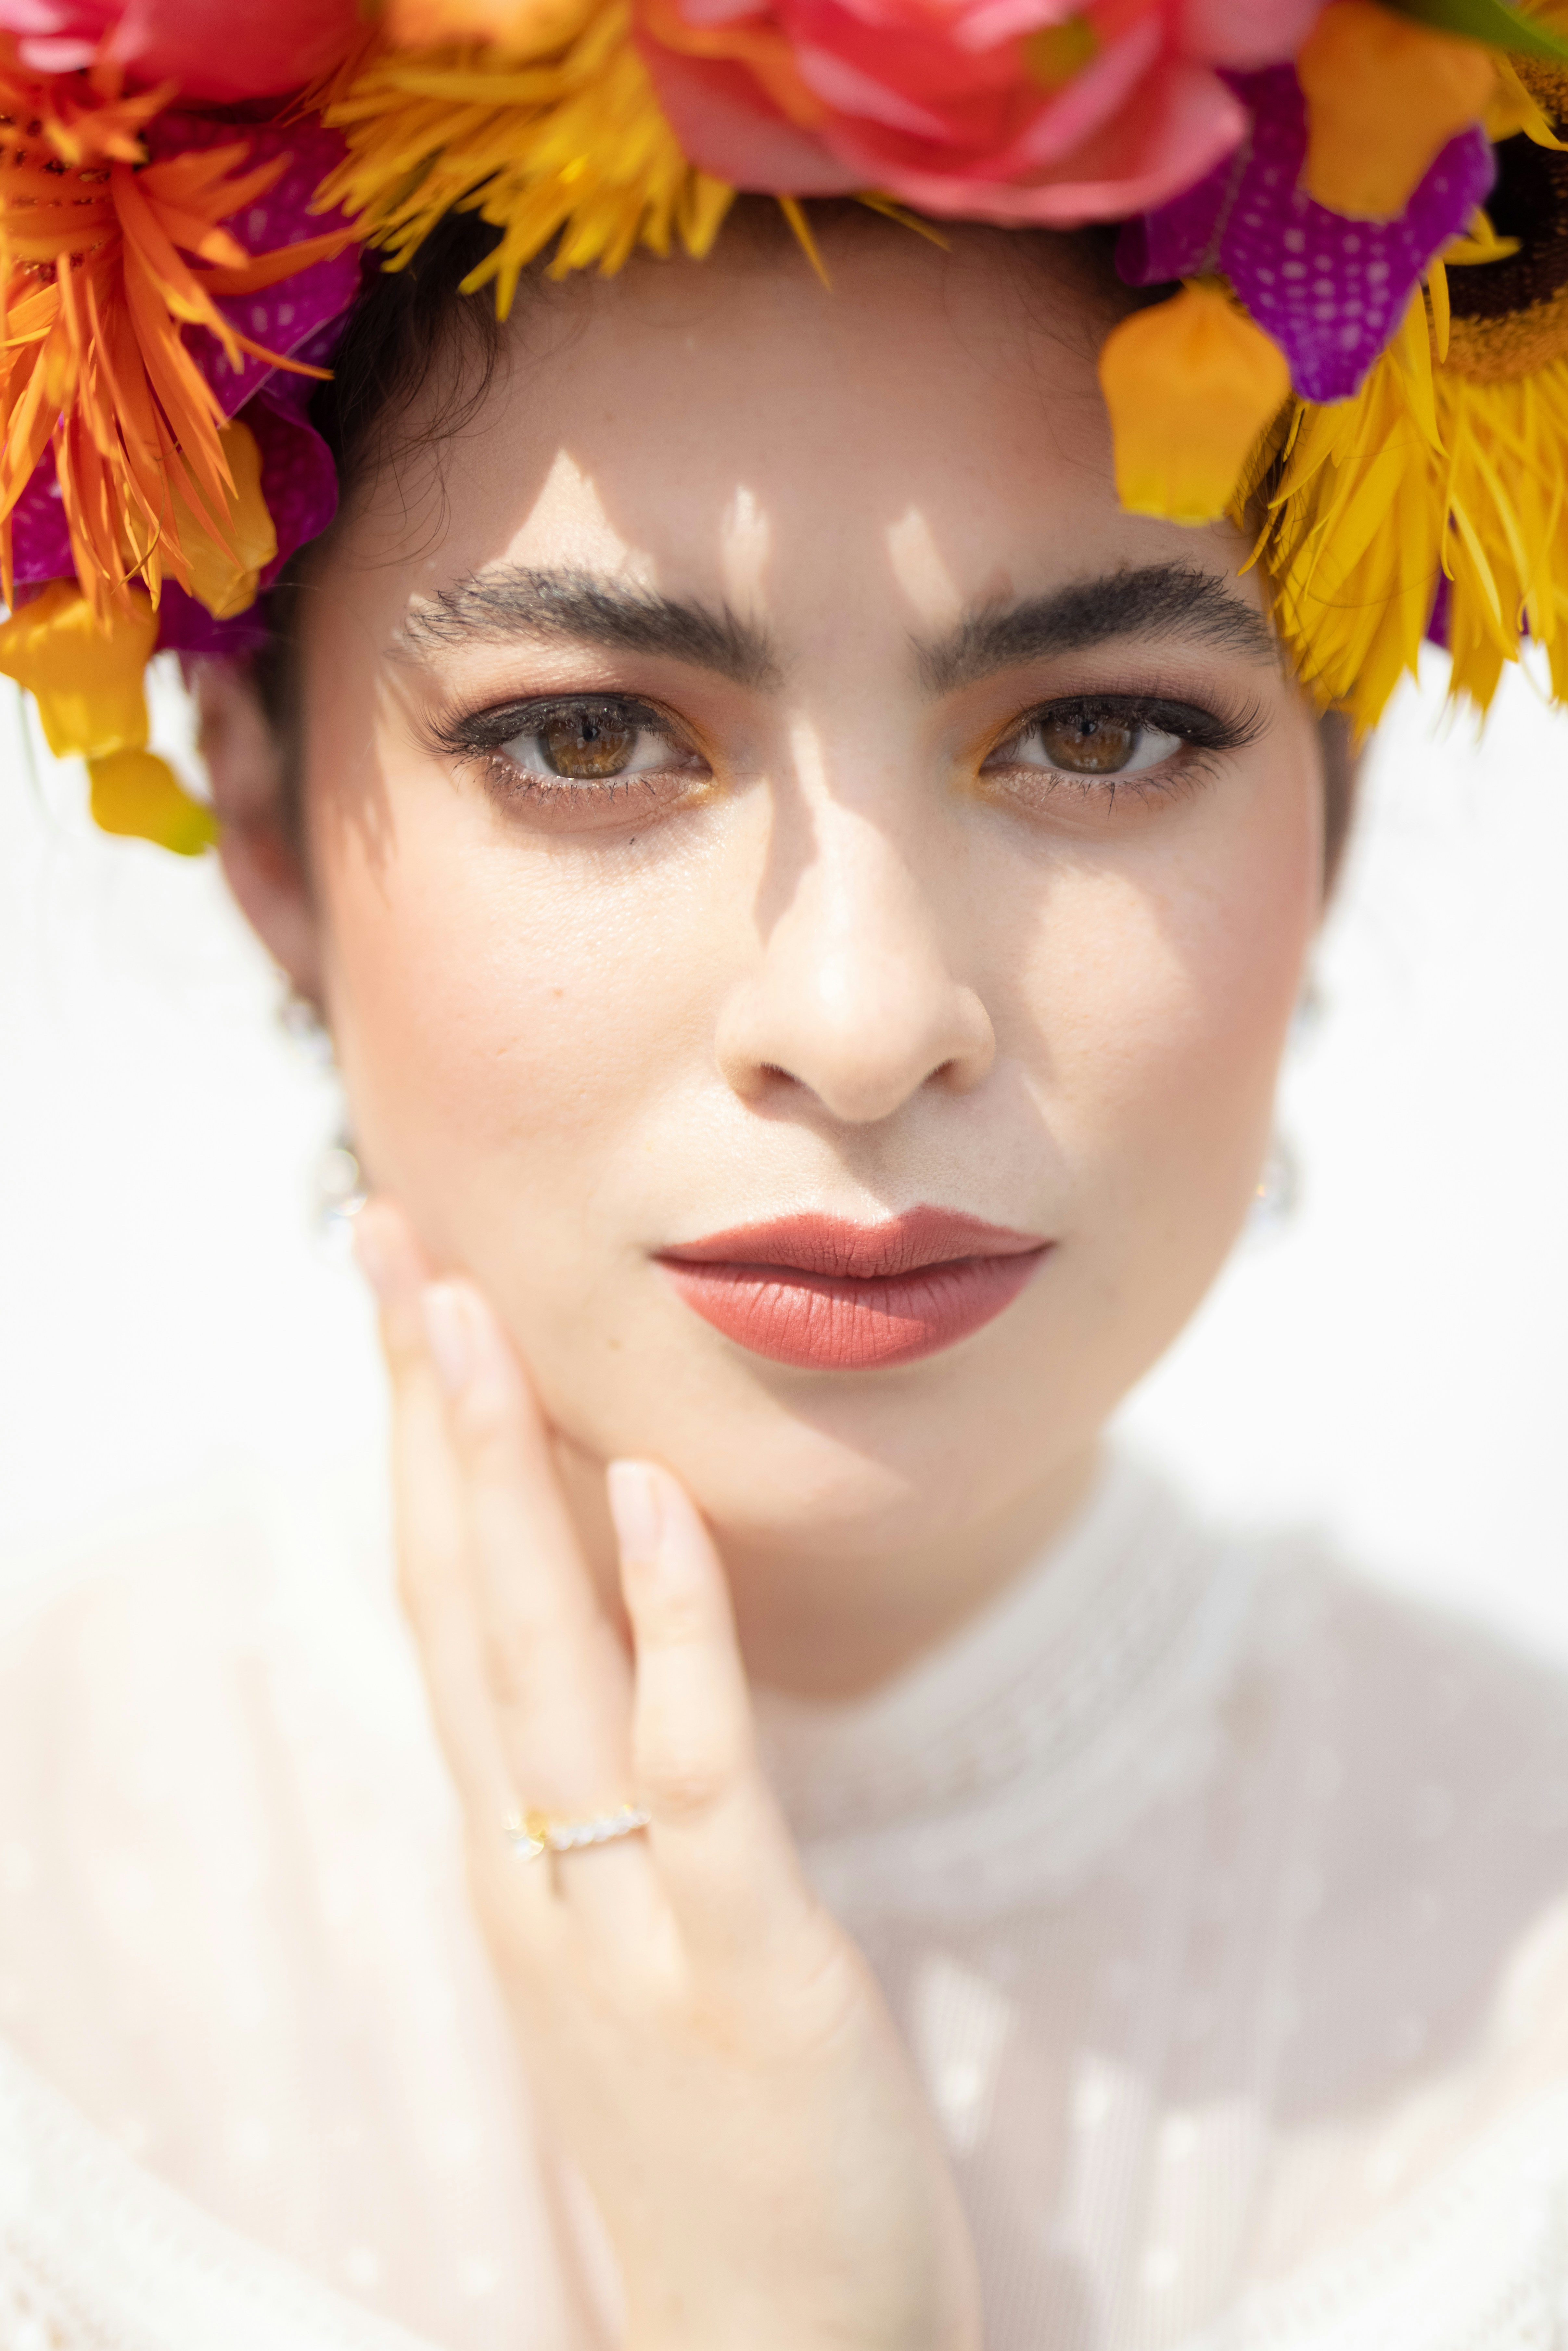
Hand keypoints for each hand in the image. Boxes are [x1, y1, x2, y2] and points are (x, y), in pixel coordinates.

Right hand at [356, 1199, 981, 2350]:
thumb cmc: (711, 2136)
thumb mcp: (623, 1940)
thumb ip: (595, 1798)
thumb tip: (602, 1641)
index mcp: (512, 1846)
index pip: (446, 1604)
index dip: (416, 1444)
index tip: (402, 1297)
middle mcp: (533, 1863)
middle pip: (459, 1596)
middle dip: (422, 1408)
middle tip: (389, 1234)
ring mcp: (624, 1916)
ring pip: (539, 1658)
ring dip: (502, 1473)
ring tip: (468, 1314)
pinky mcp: (747, 1964)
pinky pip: (694, 1765)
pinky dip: (670, 1620)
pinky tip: (642, 1492)